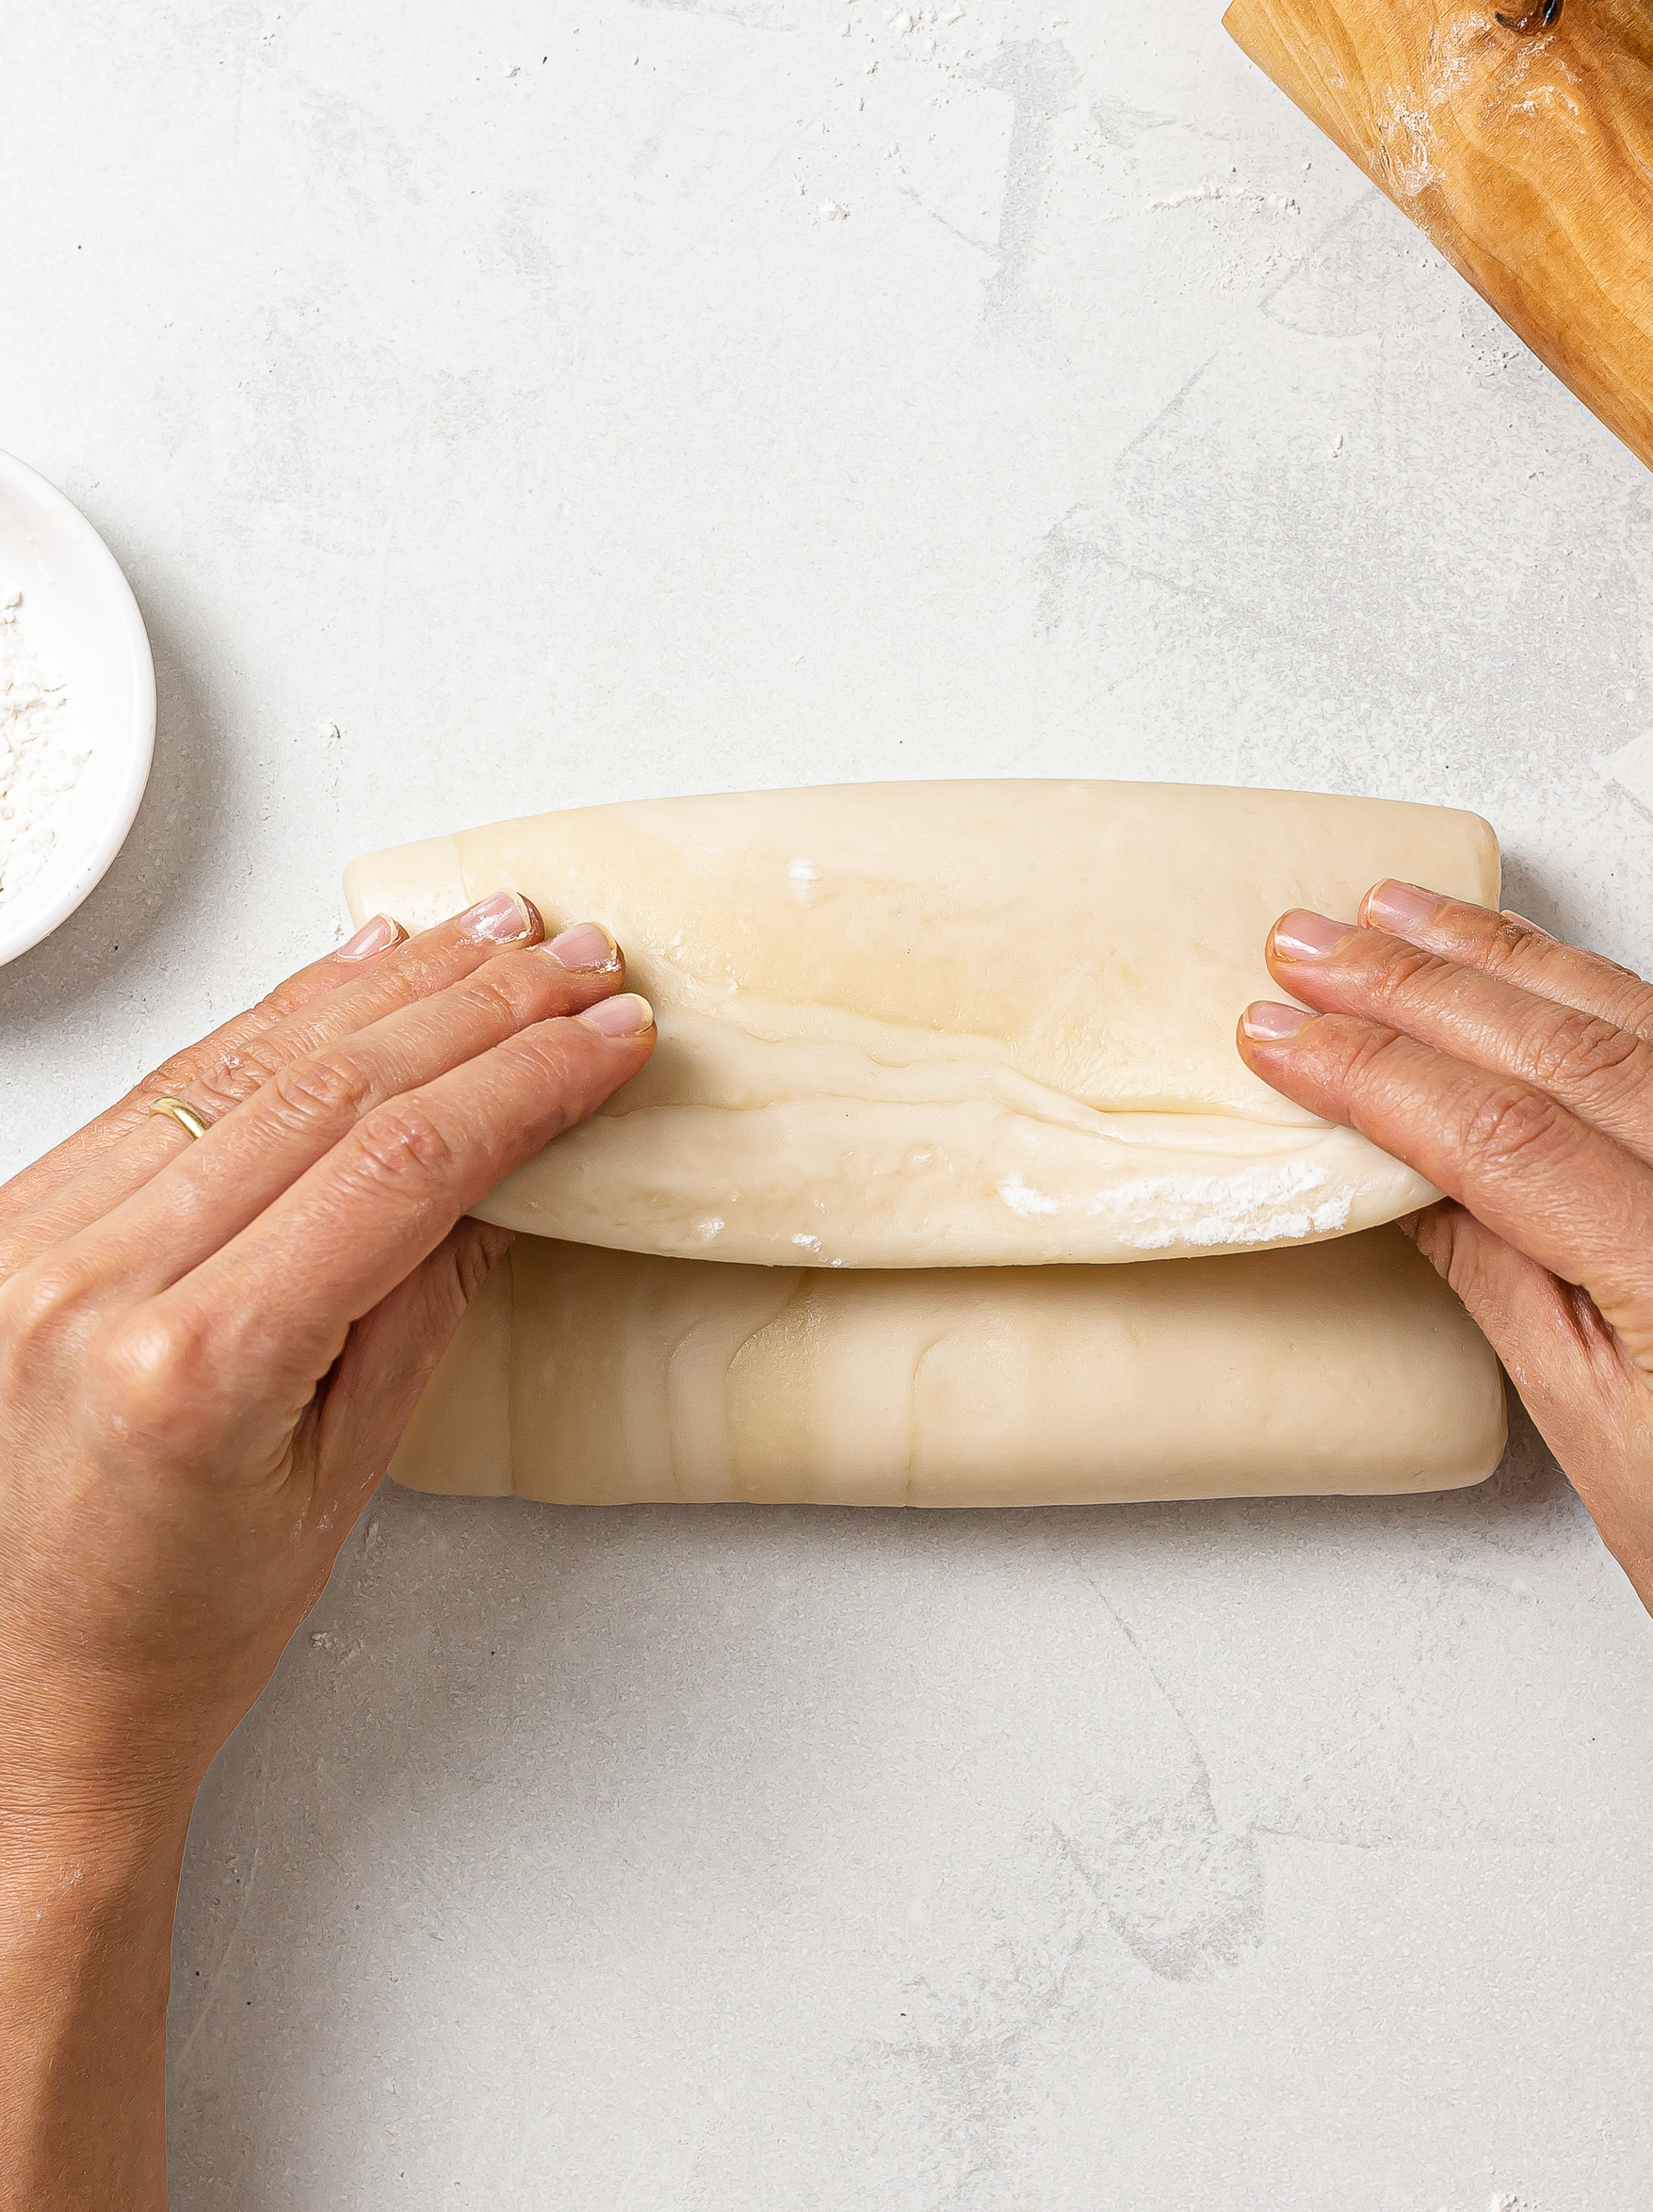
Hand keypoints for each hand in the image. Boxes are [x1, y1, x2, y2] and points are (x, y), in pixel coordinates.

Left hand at [0, 892, 654, 2210]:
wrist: (22, 1698)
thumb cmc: (173, 1633)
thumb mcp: (342, 1480)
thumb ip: (423, 1301)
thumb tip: (506, 1164)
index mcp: (191, 1369)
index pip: (399, 1164)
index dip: (524, 1081)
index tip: (605, 1035)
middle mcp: (91, 1282)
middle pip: (328, 1088)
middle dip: (477, 1011)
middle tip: (571, 961)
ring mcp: (36, 1238)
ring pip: (247, 1060)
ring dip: (386, 988)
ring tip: (488, 942)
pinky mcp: (16, 1214)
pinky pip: (172, 1085)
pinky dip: (276, 1019)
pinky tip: (351, 974)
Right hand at [1238, 881, 1652, 2207]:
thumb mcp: (1588, 1434)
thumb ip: (1496, 1272)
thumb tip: (1393, 1156)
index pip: (1517, 1146)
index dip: (1384, 1076)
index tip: (1292, 1034)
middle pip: (1583, 1062)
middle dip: (1426, 990)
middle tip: (1315, 947)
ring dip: (1511, 962)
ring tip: (1397, 919)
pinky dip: (1609, 992)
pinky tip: (1530, 962)